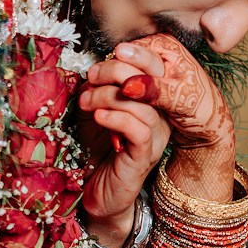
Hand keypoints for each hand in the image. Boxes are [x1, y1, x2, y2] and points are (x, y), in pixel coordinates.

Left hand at [76, 61, 171, 247]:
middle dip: (118, 70)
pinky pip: (139, 129)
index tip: (104, 57)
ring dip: (109, 97)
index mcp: (151, 101)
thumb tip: (93, 69)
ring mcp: (155, 136)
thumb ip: (97, 89)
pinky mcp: (145, 156)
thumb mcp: (94, 110)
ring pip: (143, 104)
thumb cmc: (97, 150)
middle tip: (92, 77)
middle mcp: (159, 116)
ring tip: (87, 103)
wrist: (97, 192)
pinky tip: (99, 118)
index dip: (134, 55)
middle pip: (152, 79)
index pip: (154, 66)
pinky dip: (116, 118)